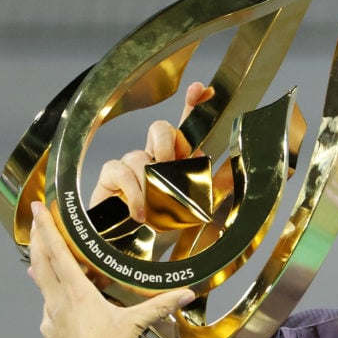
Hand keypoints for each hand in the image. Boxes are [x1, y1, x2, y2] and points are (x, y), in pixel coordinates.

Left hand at [27, 199, 194, 337]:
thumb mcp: (135, 325)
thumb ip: (161, 305)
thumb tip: (188, 292)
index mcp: (77, 294)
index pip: (59, 253)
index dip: (48, 228)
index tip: (38, 207)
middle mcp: (58, 303)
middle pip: (42, 263)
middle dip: (39, 238)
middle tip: (35, 218)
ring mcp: (50, 319)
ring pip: (42, 284)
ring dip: (42, 265)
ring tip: (40, 252)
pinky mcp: (49, 333)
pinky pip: (47, 306)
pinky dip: (49, 293)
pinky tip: (55, 298)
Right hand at [89, 82, 214, 220]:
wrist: (132, 247)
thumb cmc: (162, 223)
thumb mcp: (194, 206)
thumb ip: (211, 186)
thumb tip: (226, 165)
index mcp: (175, 160)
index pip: (184, 128)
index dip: (192, 104)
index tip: (201, 89)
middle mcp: (153, 156)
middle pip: (160, 128)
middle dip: (167, 144)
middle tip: (169, 168)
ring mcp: (130, 163)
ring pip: (139, 156)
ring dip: (149, 184)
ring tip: (154, 209)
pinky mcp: (111, 175)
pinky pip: (121, 172)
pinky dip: (134, 195)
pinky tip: (140, 213)